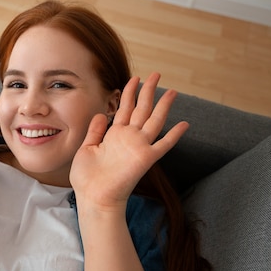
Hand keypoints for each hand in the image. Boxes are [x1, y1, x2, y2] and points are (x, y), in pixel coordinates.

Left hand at [70, 73, 187, 210]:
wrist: (93, 197)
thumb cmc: (87, 178)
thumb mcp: (86, 148)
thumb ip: (95, 131)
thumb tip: (102, 114)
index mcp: (114, 135)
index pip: (125, 109)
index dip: (130, 93)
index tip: (135, 78)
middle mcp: (129, 138)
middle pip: (142, 109)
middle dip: (149, 90)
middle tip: (156, 73)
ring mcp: (138, 147)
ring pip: (154, 120)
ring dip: (163, 105)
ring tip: (172, 90)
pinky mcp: (145, 158)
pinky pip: (164, 145)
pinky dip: (175, 135)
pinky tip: (184, 124)